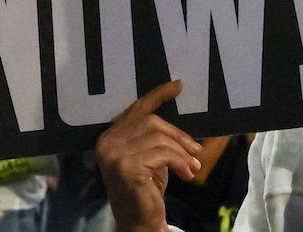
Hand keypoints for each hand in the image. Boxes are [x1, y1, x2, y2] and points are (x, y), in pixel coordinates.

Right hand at [96, 80, 201, 230]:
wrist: (138, 222)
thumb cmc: (146, 188)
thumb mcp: (150, 156)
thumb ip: (155, 136)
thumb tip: (179, 117)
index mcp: (109, 137)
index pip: (135, 109)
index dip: (158, 95)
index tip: (178, 85)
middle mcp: (107, 143)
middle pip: (152, 122)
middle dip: (178, 134)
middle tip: (196, 150)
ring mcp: (115, 155)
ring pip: (160, 138)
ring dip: (182, 152)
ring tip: (193, 166)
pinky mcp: (128, 167)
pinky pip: (164, 154)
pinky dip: (181, 162)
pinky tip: (187, 174)